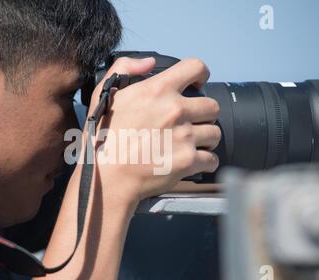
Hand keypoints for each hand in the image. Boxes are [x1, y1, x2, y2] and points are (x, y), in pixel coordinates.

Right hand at [87, 57, 220, 202]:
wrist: (107, 177)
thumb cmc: (103, 139)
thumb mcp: (104, 94)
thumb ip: (125, 68)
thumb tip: (149, 62)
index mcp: (157, 90)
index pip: (195, 67)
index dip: (201, 74)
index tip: (199, 84)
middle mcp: (175, 110)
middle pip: (212, 106)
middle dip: (203, 115)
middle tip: (191, 123)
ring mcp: (184, 136)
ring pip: (215, 133)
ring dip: (205, 139)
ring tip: (189, 144)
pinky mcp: (189, 161)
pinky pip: (212, 159)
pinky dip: (205, 162)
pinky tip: (191, 162)